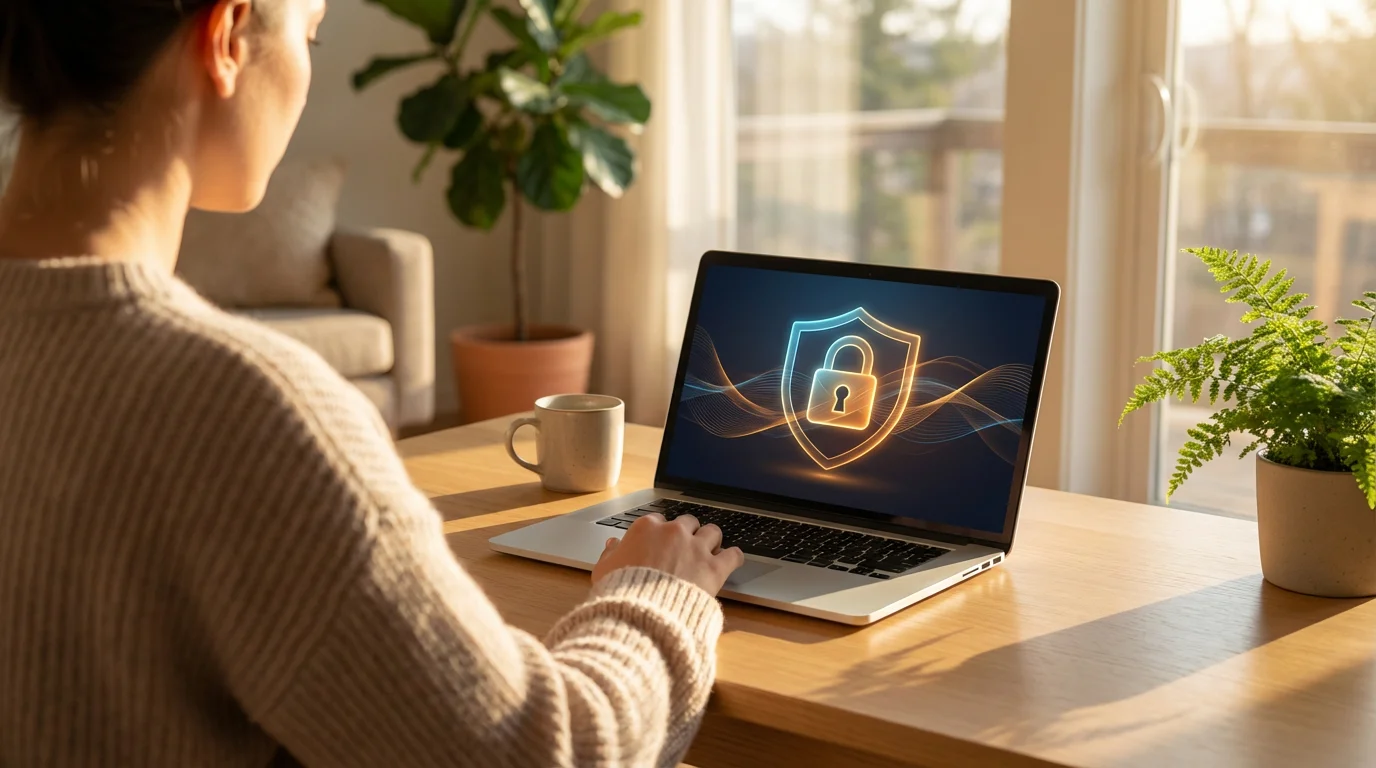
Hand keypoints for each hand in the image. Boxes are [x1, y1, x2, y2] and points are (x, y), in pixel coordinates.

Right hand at [592, 513, 744, 595]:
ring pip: (713, 531)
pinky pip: (733, 555)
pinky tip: (732, 560)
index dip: (659, 532)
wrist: (642, 612)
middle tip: (685, 548)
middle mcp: (674, 532)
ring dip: (712, 540)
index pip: (657, 520)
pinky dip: (733, 557)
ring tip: (710, 550)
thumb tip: (612, 544)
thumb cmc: (620, 592)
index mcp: (647, 529)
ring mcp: (696, 548)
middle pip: (688, 522)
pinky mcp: (714, 568)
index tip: (660, 543)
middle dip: (688, 533)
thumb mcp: (604, 570)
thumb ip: (610, 554)